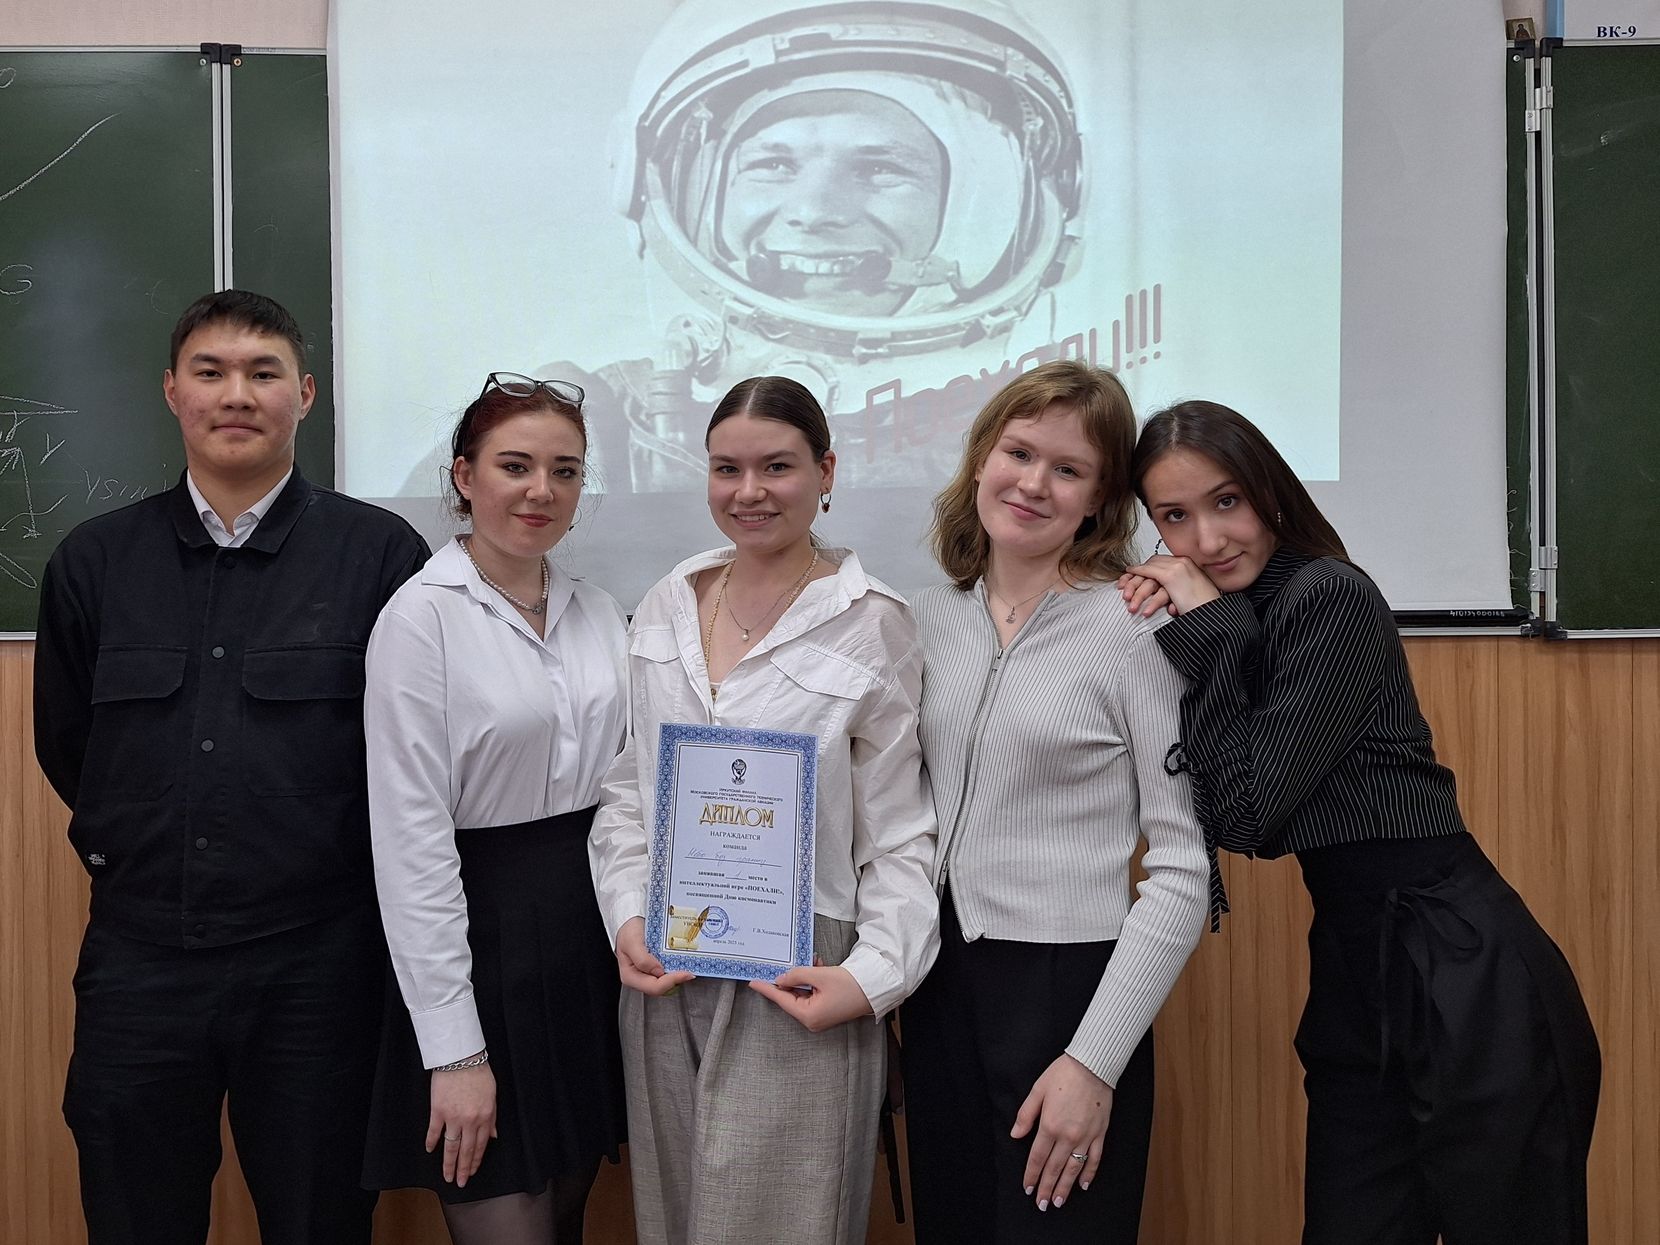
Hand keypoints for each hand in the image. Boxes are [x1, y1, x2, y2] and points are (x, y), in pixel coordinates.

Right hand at [425, 1059, 496, 1187]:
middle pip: (466, 1151)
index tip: (473, 1172)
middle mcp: (469, 1120)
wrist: (462, 1057)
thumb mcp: (492, 1096)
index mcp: (485, 1117)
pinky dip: (432, 1142)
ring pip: (450, 1147)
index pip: (480, 1145)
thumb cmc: (479, 1074)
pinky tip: (430, 1151)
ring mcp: (452, 1117)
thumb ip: (492, 1119)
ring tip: (447, 1176)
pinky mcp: (438, 1110)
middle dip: (463, 1169)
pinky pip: (434, 1131)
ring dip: (448, 1163)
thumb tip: (493, 1137)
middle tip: (460, 1183)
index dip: (476, 1161)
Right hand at [616, 916, 695, 995]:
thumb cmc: (628, 931)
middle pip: (662, 988)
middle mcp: (640, 979)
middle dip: (676, 980)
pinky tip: (682, 961)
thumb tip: (658, 972)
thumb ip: (642, 959)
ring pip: (667, 982)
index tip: (685, 973)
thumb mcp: (631, 941)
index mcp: (631, 976)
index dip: (671, 982)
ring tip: (688, 966)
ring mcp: (649, 974)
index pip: (654, 987)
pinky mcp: (656, 968)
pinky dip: (677, 968)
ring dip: (678, 975)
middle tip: (690, 971)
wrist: (630, 922)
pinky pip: (669, 972)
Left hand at [747, 962, 872, 1032]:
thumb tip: (781, 978)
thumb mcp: (819, 975)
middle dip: (790, 978)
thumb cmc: (849, 985)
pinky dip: (812, 981)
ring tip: (812, 961)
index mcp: (808, 1015)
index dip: (766, 989)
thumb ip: (796, 975)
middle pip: (791, 996)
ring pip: (802, 993)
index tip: (753, 982)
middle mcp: (812, 1020)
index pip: (781, 999)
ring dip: (804, 976)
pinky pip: (812, 994)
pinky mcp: (826, 1010)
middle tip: (781, 963)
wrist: (874, 989)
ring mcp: (819, 1016)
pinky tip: (818, 966)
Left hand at [1010, 1053, 1114, 1211]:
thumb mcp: (1037, 1090)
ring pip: (1074, 1168)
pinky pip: (1095, 1158)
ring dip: (1065, 1187)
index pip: (1038, 1158)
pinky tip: (1083, 1185)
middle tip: (1042, 1205)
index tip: (1028, 1188)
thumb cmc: (1063, 1074)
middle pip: (1054, 1168)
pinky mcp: (1100, 1133)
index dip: (1032, 1175)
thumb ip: (1025, 1115)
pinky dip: (1089, 1173)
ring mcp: (1086, 1136)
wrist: (1093, 1065)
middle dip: (1047, 1188)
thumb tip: (1016, 1135)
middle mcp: (1068, 1135)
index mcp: (1050, 1125)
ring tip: (1059, 1201)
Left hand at [1123, 554, 1222, 615]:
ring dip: (1135, 582)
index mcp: (1189, 565)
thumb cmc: (1204, 609)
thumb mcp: (1191, 594)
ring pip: (1149, 569)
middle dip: (1138, 573)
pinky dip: (1136, 575)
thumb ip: (1177, 589)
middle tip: (1124, 586)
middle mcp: (1183, 563)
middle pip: (1153, 562)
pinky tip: (1128, 584)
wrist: (1214, 616)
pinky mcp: (1172, 577)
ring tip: (1127, 596)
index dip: (1146, 569)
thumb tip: (1165, 594)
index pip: (1161, 561)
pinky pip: (1148, 572)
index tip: (1134, 578)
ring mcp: (1178, 567)